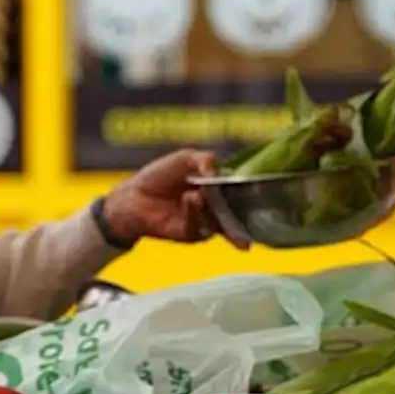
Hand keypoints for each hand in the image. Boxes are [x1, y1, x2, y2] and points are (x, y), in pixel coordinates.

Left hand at [101, 149, 248, 248]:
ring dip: (213, 206)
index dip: (251, 189)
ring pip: (221, 219)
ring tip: (199, 194)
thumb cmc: (158, 176)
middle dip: (243, 206)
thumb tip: (219, 172)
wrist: (133, 196)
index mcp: (217, 187)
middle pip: (238, 210)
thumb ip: (206, 160)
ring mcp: (205, 222)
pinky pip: (200, 226)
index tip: (262, 186)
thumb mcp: (185, 158)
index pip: (240, 190)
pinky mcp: (191, 234)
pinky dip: (195, 212)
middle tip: (242, 197)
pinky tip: (189, 199)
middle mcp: (216, 206)